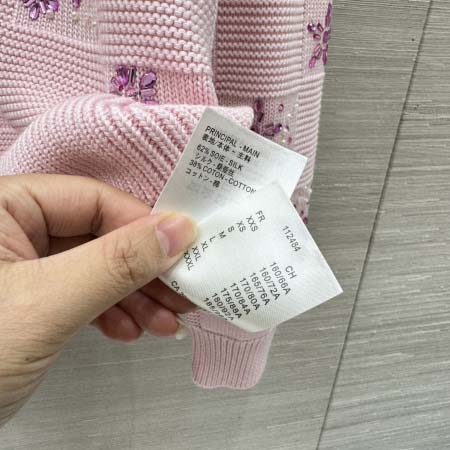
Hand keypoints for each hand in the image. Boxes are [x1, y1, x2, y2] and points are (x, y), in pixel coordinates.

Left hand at [0, 174, 196, 425]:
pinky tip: (131, 331)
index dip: (141, 225)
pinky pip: (81, 294)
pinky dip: (110, 312)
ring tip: (166, 324)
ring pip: (95, 268)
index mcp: (2, 205)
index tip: (183, 253)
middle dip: (144, 271)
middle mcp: (11, 228)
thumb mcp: (46, 304)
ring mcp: (22, 266)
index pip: (91, 199)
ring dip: (135, 297)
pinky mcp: (30, 299)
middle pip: (99, 236)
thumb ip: (116, 263)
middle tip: (182, 295)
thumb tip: (181, 229)